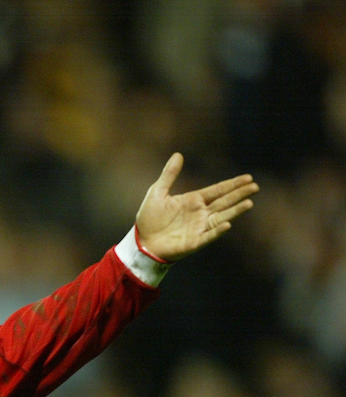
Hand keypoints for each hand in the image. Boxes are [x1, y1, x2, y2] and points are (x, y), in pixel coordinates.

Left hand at [135, 153, 258, 261]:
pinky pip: (208, 235)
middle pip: (224, 202)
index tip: (248, 178)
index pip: (217, 190)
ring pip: (221, 217)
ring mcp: (199, 228)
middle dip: (239, 194)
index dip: (232, 184)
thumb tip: (178, 154)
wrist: (141, 241)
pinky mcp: (194, 242)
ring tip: (249, 203)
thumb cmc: (149, 218)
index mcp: (193, 200)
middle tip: (255, 187)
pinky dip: (218, 230)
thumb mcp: (157, 192)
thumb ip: (169, 175)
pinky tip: (227, 224)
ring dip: (235, 211)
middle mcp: (200, 213)